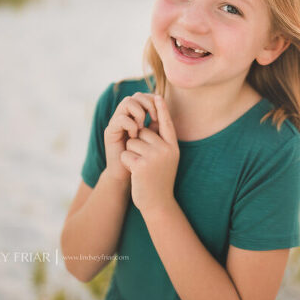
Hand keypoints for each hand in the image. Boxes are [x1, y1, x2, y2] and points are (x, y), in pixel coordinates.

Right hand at [104, 92, 159, 184]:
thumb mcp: (153, 139)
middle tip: (154, 118)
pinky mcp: (110, 131)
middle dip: (148, 104)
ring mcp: (116, 122)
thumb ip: (157, 124)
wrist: (128, 175)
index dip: (153, 100)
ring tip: (143, 127)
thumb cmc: (143, 158)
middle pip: (136, 95)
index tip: (160, 114)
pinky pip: (121, 119)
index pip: (144, 96)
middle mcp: (125, 115)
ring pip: (127, 102)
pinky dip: (131, 125)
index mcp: (135, 115)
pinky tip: (134, 136)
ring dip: (139, 113)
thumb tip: (164, 107)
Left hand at [120, 95, 179, 215]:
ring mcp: (154, 157)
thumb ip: (161, 141)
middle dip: (137, 143)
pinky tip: (134, 173)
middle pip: (142, 131)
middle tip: (144, 162)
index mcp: (173, 146)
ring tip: (140, 168)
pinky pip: (126, 153)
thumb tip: (152, 121)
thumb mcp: (166, 159)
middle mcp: (166, 149)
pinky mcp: (141, 165)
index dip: (162, 109)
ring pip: (132, 141)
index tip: (157, 96)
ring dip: (131, 153)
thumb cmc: (159, 179)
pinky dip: (126, 162)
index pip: (166, 123)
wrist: (158, 203)